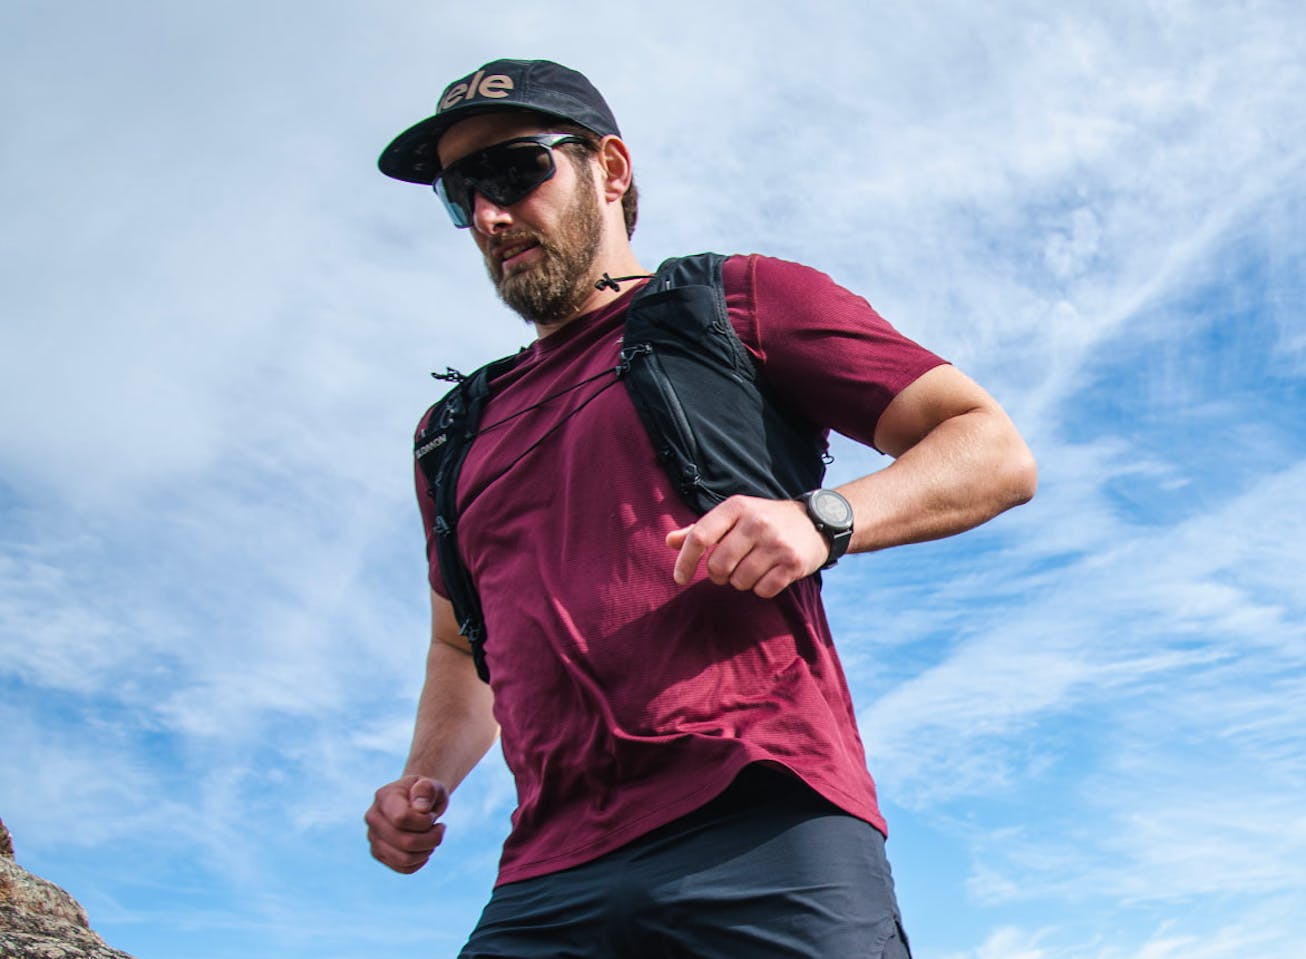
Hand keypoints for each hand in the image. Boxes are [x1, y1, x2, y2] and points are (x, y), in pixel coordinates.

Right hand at [364, 775, 449, 873]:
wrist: (417, 800)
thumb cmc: (426, 793)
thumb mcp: (432, 785)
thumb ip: (428, 789)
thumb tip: (421, 809)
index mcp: (384, 797)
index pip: (401, 818)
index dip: (424, 821)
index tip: (431, 815)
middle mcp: (373, 818)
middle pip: (405, 842)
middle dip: (432, 838)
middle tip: (441, 828)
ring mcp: (373, 838)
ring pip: (404, 859)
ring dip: (427, 850)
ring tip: (434, 837)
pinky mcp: (379, 853)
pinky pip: (403, 868)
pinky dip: (421, 861)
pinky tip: (426, 847)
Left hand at [666, 495, 828, 598]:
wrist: (817, 521)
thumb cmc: (765, 521)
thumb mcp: (734, 516)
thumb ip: (701, 529)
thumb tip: (669, 541)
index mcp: (736, 506)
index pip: (700, 536)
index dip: (685, 561)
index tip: (679, 578)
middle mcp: (756, 522)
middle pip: (718, 565)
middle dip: (718, 575)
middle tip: (727, 571)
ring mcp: (776, 542)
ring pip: (739, 581)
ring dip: (741, 582)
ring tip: (753, 568)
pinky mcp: (793, 563)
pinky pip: (762, 590)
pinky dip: (761, 589)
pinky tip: (770, 574)